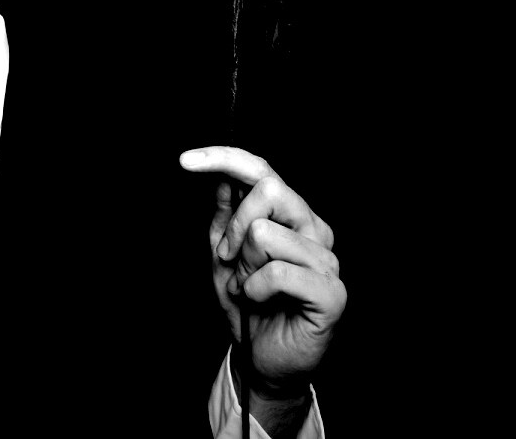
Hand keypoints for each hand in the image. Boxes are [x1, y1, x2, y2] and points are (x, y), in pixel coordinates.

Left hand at [179, 146, 345, 397]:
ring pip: (265, 233)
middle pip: (268, 189)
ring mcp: (326, 259)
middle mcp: (314, 229)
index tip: (184, 160)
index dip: (222, 158)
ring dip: (243, 267)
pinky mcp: (331, 291)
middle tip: (230, 262)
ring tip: (251, 289)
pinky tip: (261, 302)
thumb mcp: (224, 253)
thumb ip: (225, 215)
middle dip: (234, 227)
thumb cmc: (247, 303)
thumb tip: (223, 176)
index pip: (262, 169)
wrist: (262, 357)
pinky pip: (278, 271)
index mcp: (292, 215)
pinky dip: (255, 289)